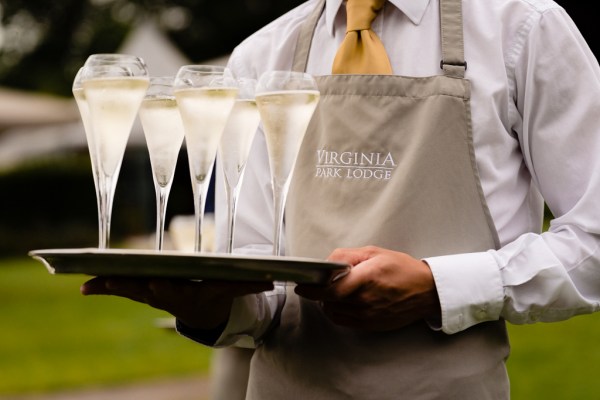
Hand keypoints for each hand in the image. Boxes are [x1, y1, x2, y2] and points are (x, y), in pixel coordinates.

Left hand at [81, 277, 272, 329]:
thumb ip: (248, 285)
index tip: (155, 285)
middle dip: (127, 285)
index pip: (174, 291)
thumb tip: (272, 278)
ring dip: (109, 286)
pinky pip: (120, 289)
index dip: (164, 288)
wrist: (201, 315)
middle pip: (144, 290)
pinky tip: (83, 287)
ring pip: (128, 289)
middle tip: (111, 281)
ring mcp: (151, 295)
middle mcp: (165, 295)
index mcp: (186, 295)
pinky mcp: (142, 292)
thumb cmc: (215, 296)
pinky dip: (102, 288)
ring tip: (88, 283)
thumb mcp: (231, 291)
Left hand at [295, 246, 439, 330]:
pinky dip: (337, 312)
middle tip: (315, 286)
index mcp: (367, 277)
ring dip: (328, 303)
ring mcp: (368, 315)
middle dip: (318, 294)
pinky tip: (342, 302)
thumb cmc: (402, 269)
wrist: (426, 291)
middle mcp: (366, 299)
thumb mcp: (375, 252)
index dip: (312, 290)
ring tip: (333, 292)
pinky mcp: (371, 325)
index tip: (302, 286)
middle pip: (329, 302)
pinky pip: (344, 321)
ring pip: (334, 312)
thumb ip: (347, 256)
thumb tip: (326, 263)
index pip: (331, 290)